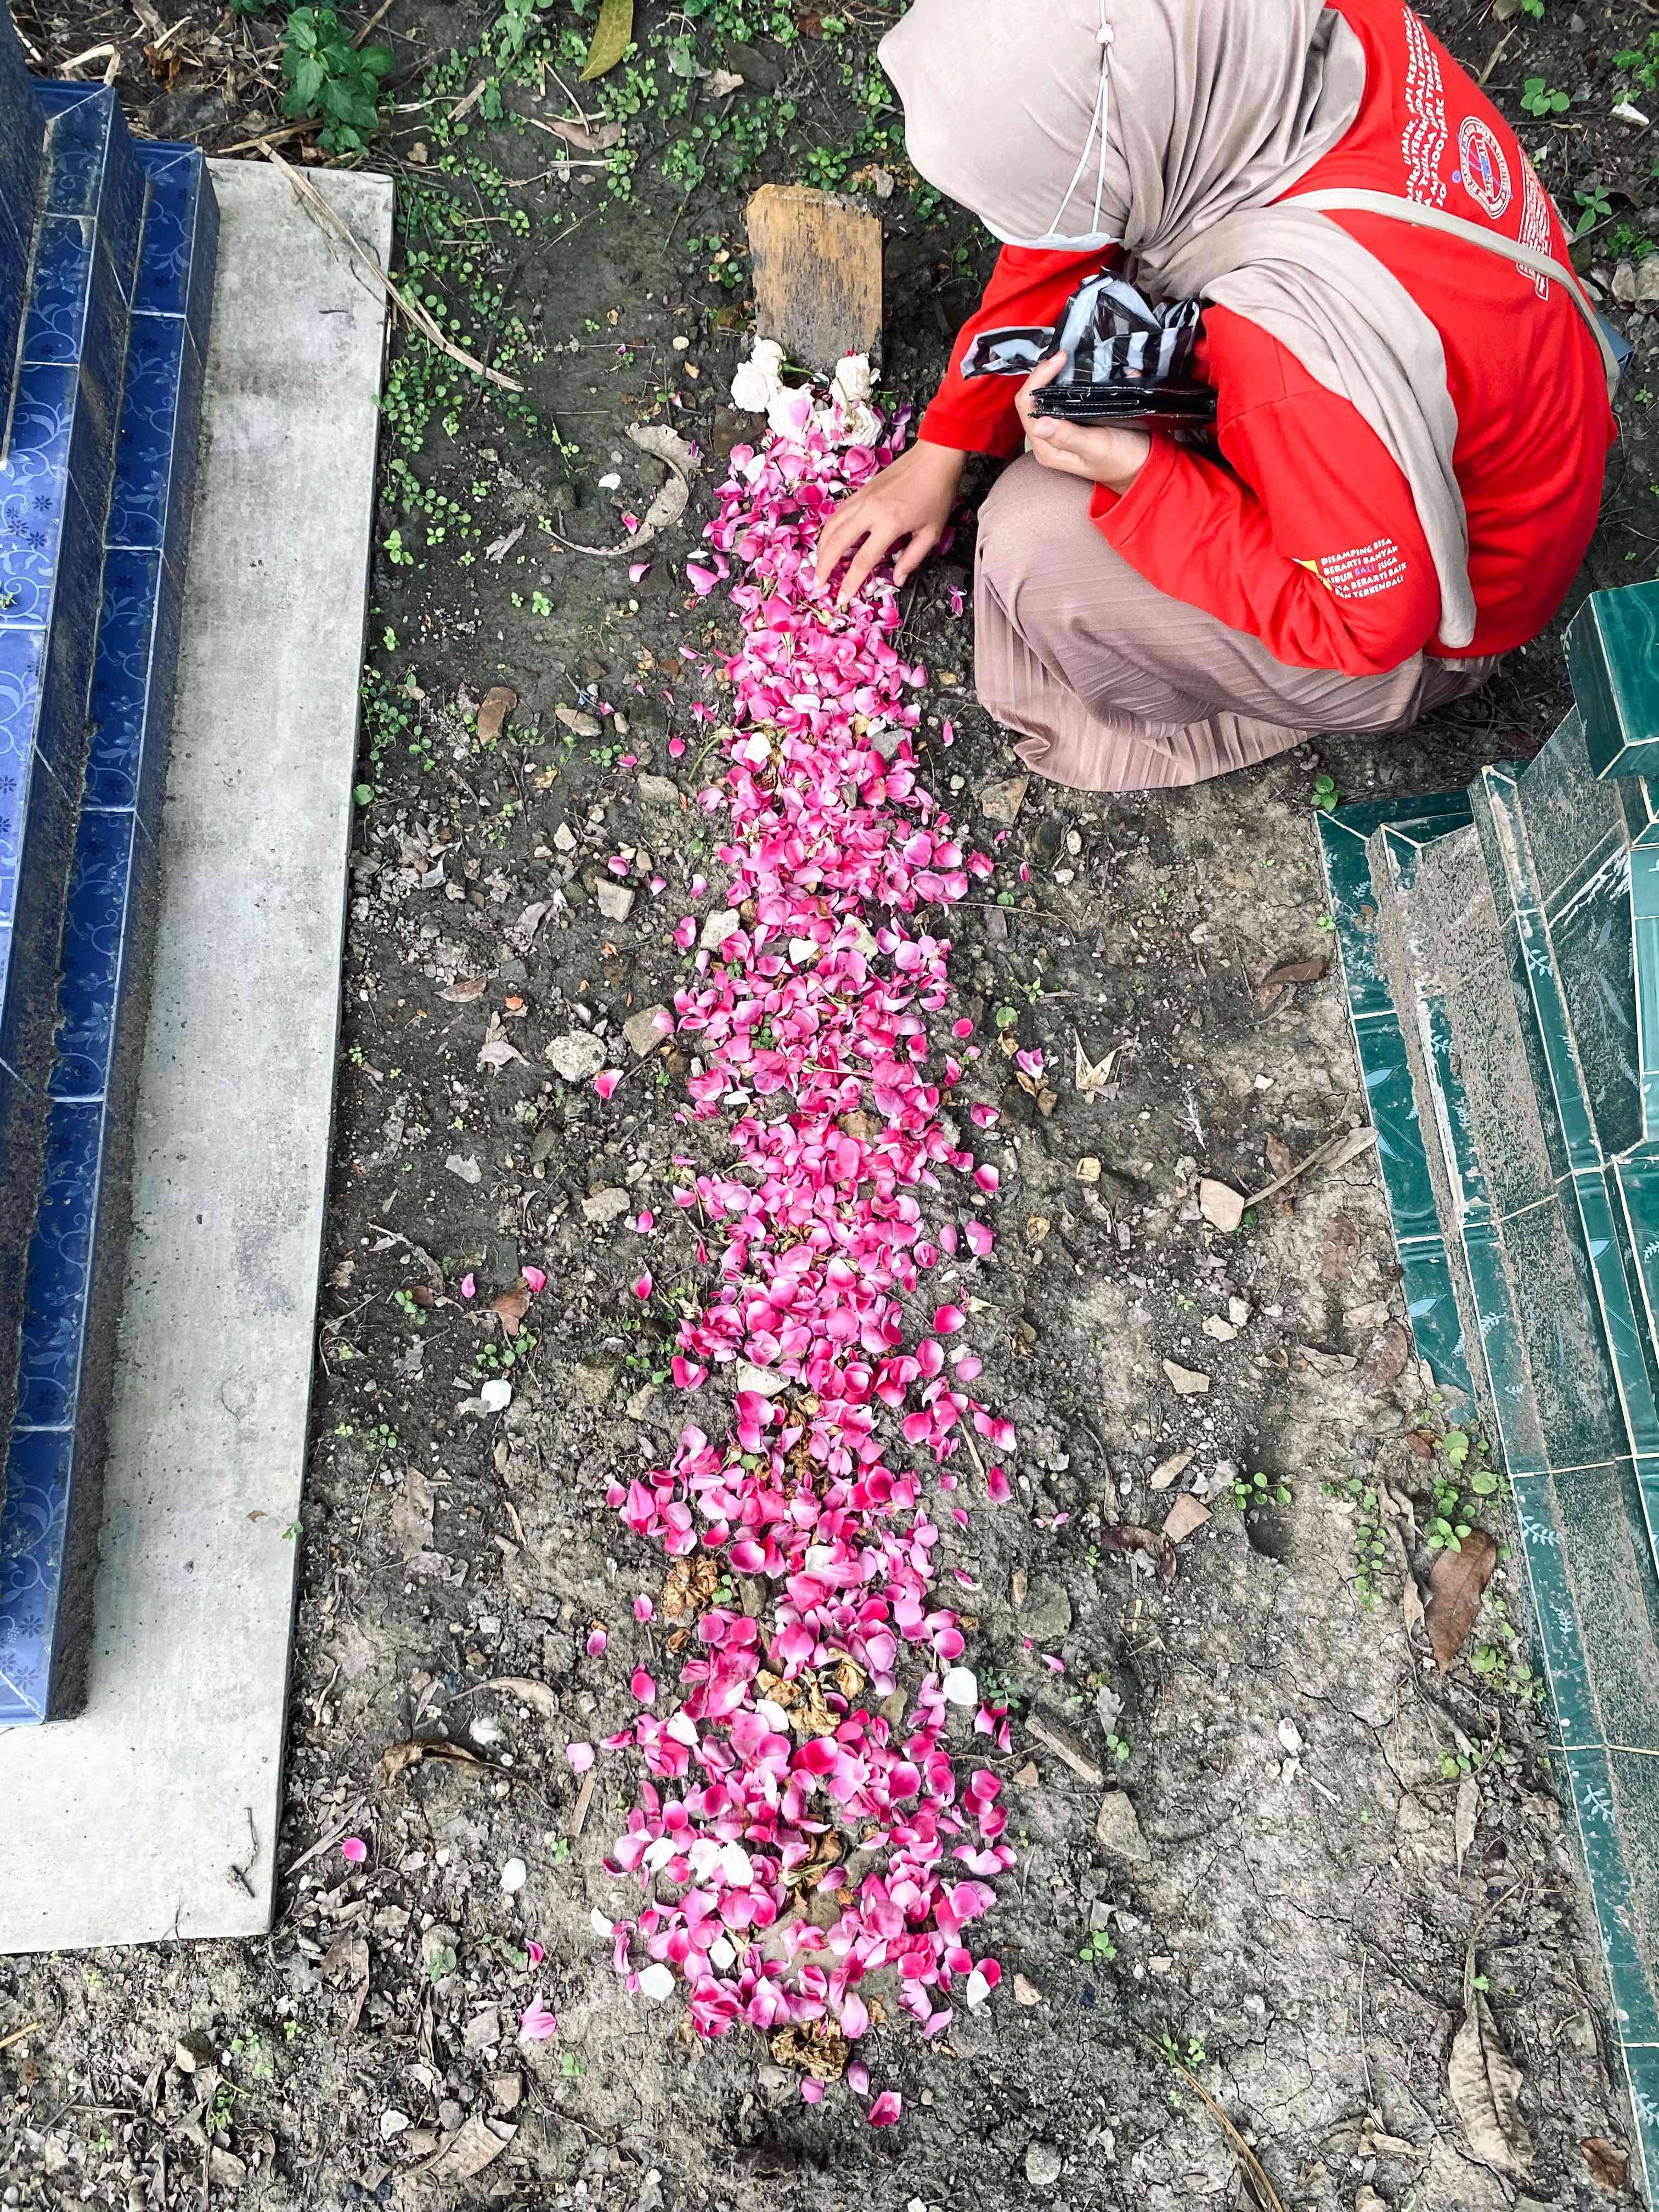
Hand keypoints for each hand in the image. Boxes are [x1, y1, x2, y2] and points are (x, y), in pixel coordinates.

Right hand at [814, 438, 965, 605]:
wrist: (934, 458)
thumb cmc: (937, 495)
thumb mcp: (931, 533)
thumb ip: (912, 559)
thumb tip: (896, 580)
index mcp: (889, 524)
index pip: (862, 561)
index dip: (850, 583)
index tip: (841, 599)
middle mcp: (870, 510)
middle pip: (836, 543)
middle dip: (824, 566)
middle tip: (819, 584)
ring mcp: (862, 499)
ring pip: (831, 526)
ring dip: (821, 548)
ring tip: (819, 566)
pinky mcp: (860, 491)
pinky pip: (837, 513)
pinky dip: (828, 530)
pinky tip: (827, 541)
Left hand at [1016, 351, 1151, 494]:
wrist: (1141, 463)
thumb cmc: (1121, 459)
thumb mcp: (1097, 447)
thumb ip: (1068, 437)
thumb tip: (1039, 424)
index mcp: (1047, 448)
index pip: (1028, 408)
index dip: (1038, 380)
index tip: (1060, 361)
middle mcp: (1047, 438)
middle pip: (1032, 398)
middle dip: (1043, 374)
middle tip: (1064, 355)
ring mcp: (1058, 429)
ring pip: (1044, 395)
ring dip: (1053, 375)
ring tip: (1068, 357)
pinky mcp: (1070, 420)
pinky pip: (1060, 397)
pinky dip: (1064, 380)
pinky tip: (1075, 368)